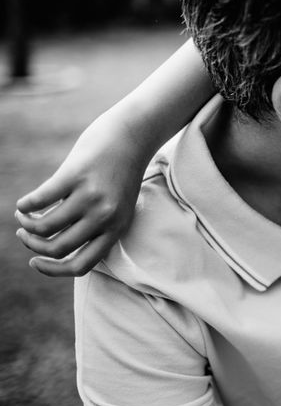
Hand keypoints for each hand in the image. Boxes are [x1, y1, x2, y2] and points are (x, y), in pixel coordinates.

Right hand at [15, 117, 147, 276]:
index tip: (34, 261)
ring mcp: (91, 196)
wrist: (132, 135)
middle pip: (58, 248)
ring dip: (25, 224)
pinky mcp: (76, 176)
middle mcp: (106, 217)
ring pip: (44, 227)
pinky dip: (24, 206)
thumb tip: (55, 246)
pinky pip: (39, 200)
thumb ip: (96, 226)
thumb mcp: (118, 206)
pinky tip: (23, 203)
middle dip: (33, 245)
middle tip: (24, 234)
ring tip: (23, 216)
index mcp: (117, 228)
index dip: (52, 270)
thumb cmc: (119, 172)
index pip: (82, 265)